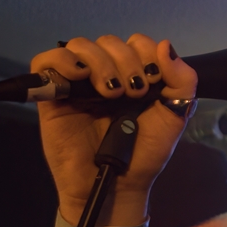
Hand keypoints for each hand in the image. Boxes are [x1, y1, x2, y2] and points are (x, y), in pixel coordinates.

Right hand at [30, 34, 196, 219]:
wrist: (118, 185)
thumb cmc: (145, 153)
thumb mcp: (174, 116)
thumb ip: (182, 80)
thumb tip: (166, 45)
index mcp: (135, 75)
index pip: (137, 42)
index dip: (146, 54)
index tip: (153, 81)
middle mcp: (106, 74)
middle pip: (109, 41)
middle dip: (126, 61)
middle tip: (134, 92)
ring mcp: (78, 83)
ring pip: (80, 46)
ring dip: (100, 62)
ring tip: (110, 92)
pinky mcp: (51, 95)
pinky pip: (44, 61)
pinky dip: (62, 60)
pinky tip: (79, 76)